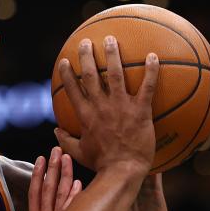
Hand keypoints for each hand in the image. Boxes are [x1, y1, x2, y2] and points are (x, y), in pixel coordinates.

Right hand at [28, 146, 81, 210]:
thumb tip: (41, 209)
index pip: (35, 192)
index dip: (37, 174)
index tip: (40, 159)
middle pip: (48, 188)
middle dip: (52, 168)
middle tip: (55, 151)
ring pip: (60, 194)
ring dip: (64, 175)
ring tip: (66, 158)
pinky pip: (71, 209)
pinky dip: (74, 196)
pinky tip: (77, 183)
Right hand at [55, 36, 158, 173]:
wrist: (123, 171)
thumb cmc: (102, 164)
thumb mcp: (79, 153)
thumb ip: (66, 140)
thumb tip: (56, 131)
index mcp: (85, 116)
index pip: (72, 90)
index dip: (67, 74)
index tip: (65, 61)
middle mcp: (100, 107)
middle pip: (90, 76)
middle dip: (86, 56)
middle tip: (86, 42)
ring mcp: (121, 107)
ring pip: (115, 74)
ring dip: (112, 55)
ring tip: (111, 39)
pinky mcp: (140, 111)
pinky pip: (147, 86)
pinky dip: (151, 70)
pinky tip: (153, 56)